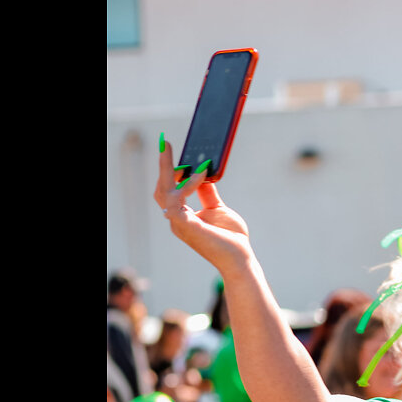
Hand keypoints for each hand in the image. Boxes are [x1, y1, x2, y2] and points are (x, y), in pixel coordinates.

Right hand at [153, 137, 252, 273]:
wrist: (240, 258)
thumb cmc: (230, 237)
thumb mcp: (217, 208)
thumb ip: (207, 192)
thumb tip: (201, 172)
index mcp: (183, 215)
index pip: (168, 190)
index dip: (167, 171)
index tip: (169, 150)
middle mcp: (177, 219)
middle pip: (161, 188)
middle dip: (163, 165)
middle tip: (165, 143)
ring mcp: (179, 224)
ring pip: (164, 192)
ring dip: (172, 172)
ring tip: (190, 161)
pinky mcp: (186, 226)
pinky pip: (176, 200)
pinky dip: (186, 185)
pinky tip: (199, 176)